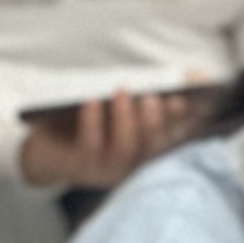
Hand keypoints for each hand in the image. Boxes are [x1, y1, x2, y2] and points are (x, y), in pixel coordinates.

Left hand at [18, 88, 196, 193]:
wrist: (44, 142)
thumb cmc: (94, 118)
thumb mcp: (126, 101)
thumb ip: (159, 90)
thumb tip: (199, 75)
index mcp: (152, 146)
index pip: (180, 134)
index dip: (192, 118)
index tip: (197, 97)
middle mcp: (135, 162)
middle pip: (155, 146)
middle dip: (160, 121)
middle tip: (157, 98)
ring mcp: (108, 167)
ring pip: (124, 149)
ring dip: (126, 120)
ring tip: (123, 92)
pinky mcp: (79, 166)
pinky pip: (89, 147)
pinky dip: (92, 124)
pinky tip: (92, 102)